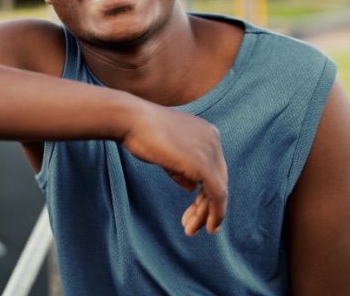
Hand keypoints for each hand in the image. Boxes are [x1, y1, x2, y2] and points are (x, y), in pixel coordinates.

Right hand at [122, 103, 227, 235]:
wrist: (131, 120)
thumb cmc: (141, 132)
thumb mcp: (166, 150)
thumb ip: (181, 167)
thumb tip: (191, 187)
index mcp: (206, 131)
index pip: (213, 167)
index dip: (205, 191)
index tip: (193, 209)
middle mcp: (213, 139)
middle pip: (218, 179)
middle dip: (206, 205)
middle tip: (191, 224)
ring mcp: (210, 151)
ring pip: (218, 190)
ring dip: (206, 213)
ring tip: (190, 229)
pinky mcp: (204, 165)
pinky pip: (217, 195)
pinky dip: (215, 213)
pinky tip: (208, 227)